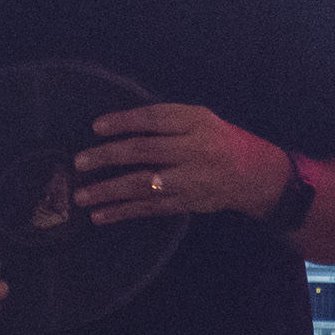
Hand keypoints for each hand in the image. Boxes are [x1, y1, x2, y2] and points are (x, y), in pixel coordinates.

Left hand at [72, 103, 282, 223]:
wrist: (255, 175)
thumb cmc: (220, 140)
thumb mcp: (202, 119)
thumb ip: (169, 120)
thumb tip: (121, 123)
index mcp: (197, 123)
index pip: (156, 118)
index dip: (125, 121)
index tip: (97, 127)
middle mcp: (194, 150)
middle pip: (145, 151)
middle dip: (108, 157)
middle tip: (80, 162)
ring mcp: (190, 180)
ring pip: (144, 185)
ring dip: (109, 191)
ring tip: (81, 196)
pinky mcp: (186, 204)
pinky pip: (150, 209)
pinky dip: (123, 213)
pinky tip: (100, 216)